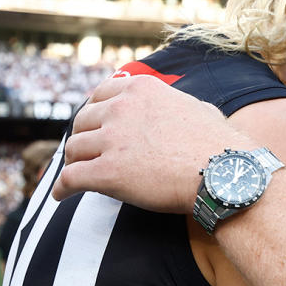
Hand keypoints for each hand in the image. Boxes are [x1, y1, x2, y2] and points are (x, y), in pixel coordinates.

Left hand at [53, 75, 248, 211]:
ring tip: (75, 176)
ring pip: (74, 150)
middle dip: (82, 138)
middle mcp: (121, 109)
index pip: (100, 95)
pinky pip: (71, 178)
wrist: (223, 175)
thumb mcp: (199, 109)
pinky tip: (62, 196)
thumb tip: (186, 108)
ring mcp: (112, 140)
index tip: (92, 126)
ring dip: (74, 163)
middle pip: (82, 122)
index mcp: (141, 90)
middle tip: (85, 154)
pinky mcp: (106, 173)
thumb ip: (178, 105)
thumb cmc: (220, 147)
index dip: (93, 113)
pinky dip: (63, 188)